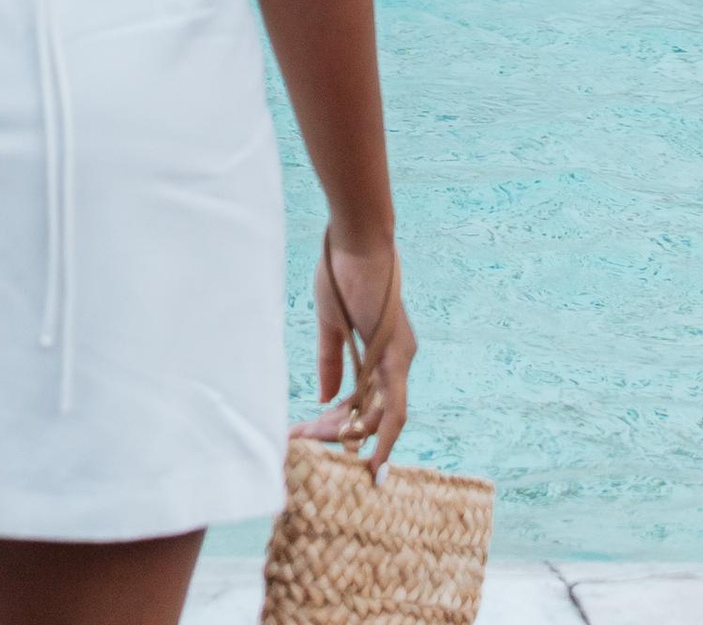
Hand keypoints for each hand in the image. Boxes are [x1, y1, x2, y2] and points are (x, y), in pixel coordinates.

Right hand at [301, 229, 413, 477]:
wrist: (355, 239)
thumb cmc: (343, 272)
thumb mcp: (332, 324)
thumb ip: (331, 360)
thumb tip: (326, 397)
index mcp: (383, 353)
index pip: (363, 401)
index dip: (338, 421)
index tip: (308, 432)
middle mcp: (398, 361)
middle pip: (370, 415)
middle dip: (335, 432)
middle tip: (301, 439)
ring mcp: (401, 360)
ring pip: (380, 418)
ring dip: (347, 435)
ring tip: (313, 445)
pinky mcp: (397, 357)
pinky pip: (396, 410)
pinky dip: (385, 439)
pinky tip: (373, 464)